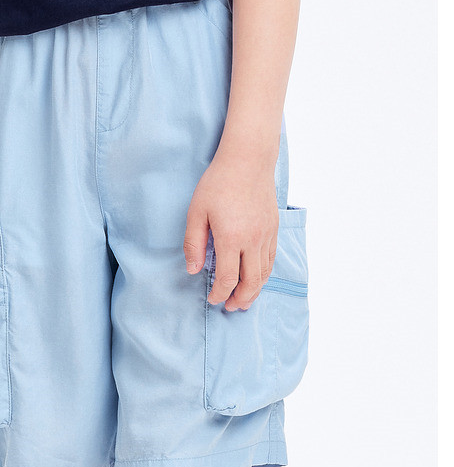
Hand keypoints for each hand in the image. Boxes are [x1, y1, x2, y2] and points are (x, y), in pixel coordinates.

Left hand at [183, 153, 278, 310]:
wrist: (248, 159)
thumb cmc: (218, 183)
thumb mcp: (196, 212)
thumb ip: (193, 244)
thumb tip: (194, 270)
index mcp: (231, 239)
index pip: (227, 279)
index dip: (219, 294)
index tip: (212, 299)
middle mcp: (252, 241)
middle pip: (250, 283)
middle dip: (239, 300)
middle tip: (230, 307)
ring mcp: (266, 235)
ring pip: (264, 274)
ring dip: (254, 291)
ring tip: (243, 300)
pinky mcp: (273, 229)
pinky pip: (271, 260)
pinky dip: (264, 275)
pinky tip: (255, 279)